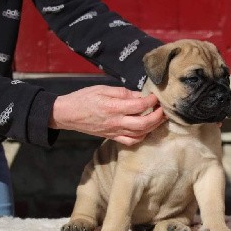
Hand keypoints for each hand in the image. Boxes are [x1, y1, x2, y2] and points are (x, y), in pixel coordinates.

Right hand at [49, 85, 166, 145]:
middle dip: (158, 116)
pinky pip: (131, 141)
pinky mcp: (112, 138)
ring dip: (153, 127)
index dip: (151, 101)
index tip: (156, 96)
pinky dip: (142, 136)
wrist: (67, 114)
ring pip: (140, 134)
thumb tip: (140, 95)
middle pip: (144, 123)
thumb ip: (123, 92)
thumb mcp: (103, 89)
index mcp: (114, 107)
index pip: (139, 105)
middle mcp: (116, 122)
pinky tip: (146, 129)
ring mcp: (115, 132)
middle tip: (163, 109)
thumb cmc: (84, 98)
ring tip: (159, 118)